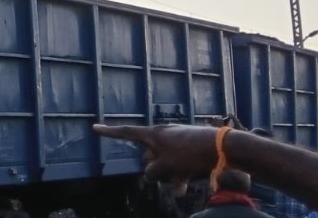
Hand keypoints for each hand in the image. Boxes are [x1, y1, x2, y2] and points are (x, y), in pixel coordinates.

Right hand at [92, 123, 219, 187]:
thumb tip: (150, 174)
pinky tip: (187, 186)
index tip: (94, 128)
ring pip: (165, 161)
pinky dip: (180, 174)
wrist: (223, 147)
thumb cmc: (189, 153)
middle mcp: (164, 135)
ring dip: (170, 176)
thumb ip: (153, 171)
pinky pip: (179, 162)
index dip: (109, 133)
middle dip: (154, 168)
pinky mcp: (191, 148)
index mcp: (153, 134)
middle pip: (149, 154)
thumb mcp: (166, 165)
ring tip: (181, 189)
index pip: (126, 133)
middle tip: (166, 177)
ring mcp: (178, 141)